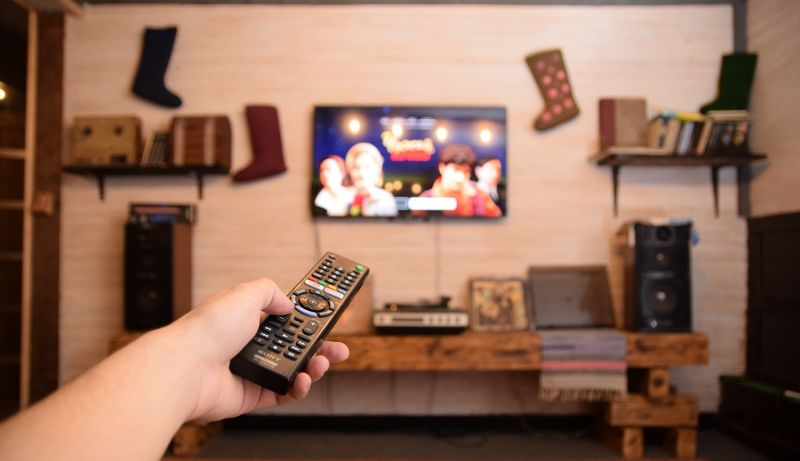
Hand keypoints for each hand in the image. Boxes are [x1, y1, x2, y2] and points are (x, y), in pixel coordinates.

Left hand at [170, 278, 348, 421]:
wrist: (188, 367)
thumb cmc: (208, 329)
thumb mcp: (246, 293)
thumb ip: (271, 292)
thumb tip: (288, 304)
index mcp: (248, 319)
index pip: (285, 319)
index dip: (306, 319)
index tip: (326, 319)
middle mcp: (250, 345)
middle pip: (294, 346)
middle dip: (320, 346)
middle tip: (338, 347)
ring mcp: (252, 371)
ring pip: (293, 370)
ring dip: (314, 367)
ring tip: (323, 363)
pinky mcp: (252, 395)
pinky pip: (283, 393)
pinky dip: (298, 388)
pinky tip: (304, 380)